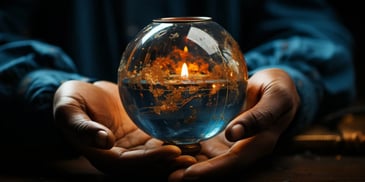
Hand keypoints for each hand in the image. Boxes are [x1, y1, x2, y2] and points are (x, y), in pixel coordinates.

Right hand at [53, 80, 195, 179]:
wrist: (82, 94)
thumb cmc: (71, 102)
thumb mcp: (68, 111)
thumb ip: (82, 127)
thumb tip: (104, 141)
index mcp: (104, 156)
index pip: (130, 163)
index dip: (151, 159)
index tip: (172, 151)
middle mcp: (122, 155)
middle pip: (149, 163)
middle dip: (172, 160)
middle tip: (195, 152)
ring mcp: (134, 145)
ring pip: (158, 152)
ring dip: (179, 151)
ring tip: (200, 143)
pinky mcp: (142, 133)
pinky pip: (160, 136)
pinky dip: (175, 135)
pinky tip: (192, 128)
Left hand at [168, 68, 300, 180]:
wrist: (276, 85)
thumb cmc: (279, 89)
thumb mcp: (277, 97)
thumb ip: (260, 116)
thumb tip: (234, 134)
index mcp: (260, 143)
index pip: (233, 162)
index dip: (212, 170)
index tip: (189, 175)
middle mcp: (243, 147)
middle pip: (218, 166)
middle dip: (195, 173)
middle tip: (171, 177)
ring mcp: (232, 142)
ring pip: (209, 157)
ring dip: (189, 163)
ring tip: (165, 166)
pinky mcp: (223, 132)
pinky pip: (206, 142)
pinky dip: (189, 147)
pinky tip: (171, 145)